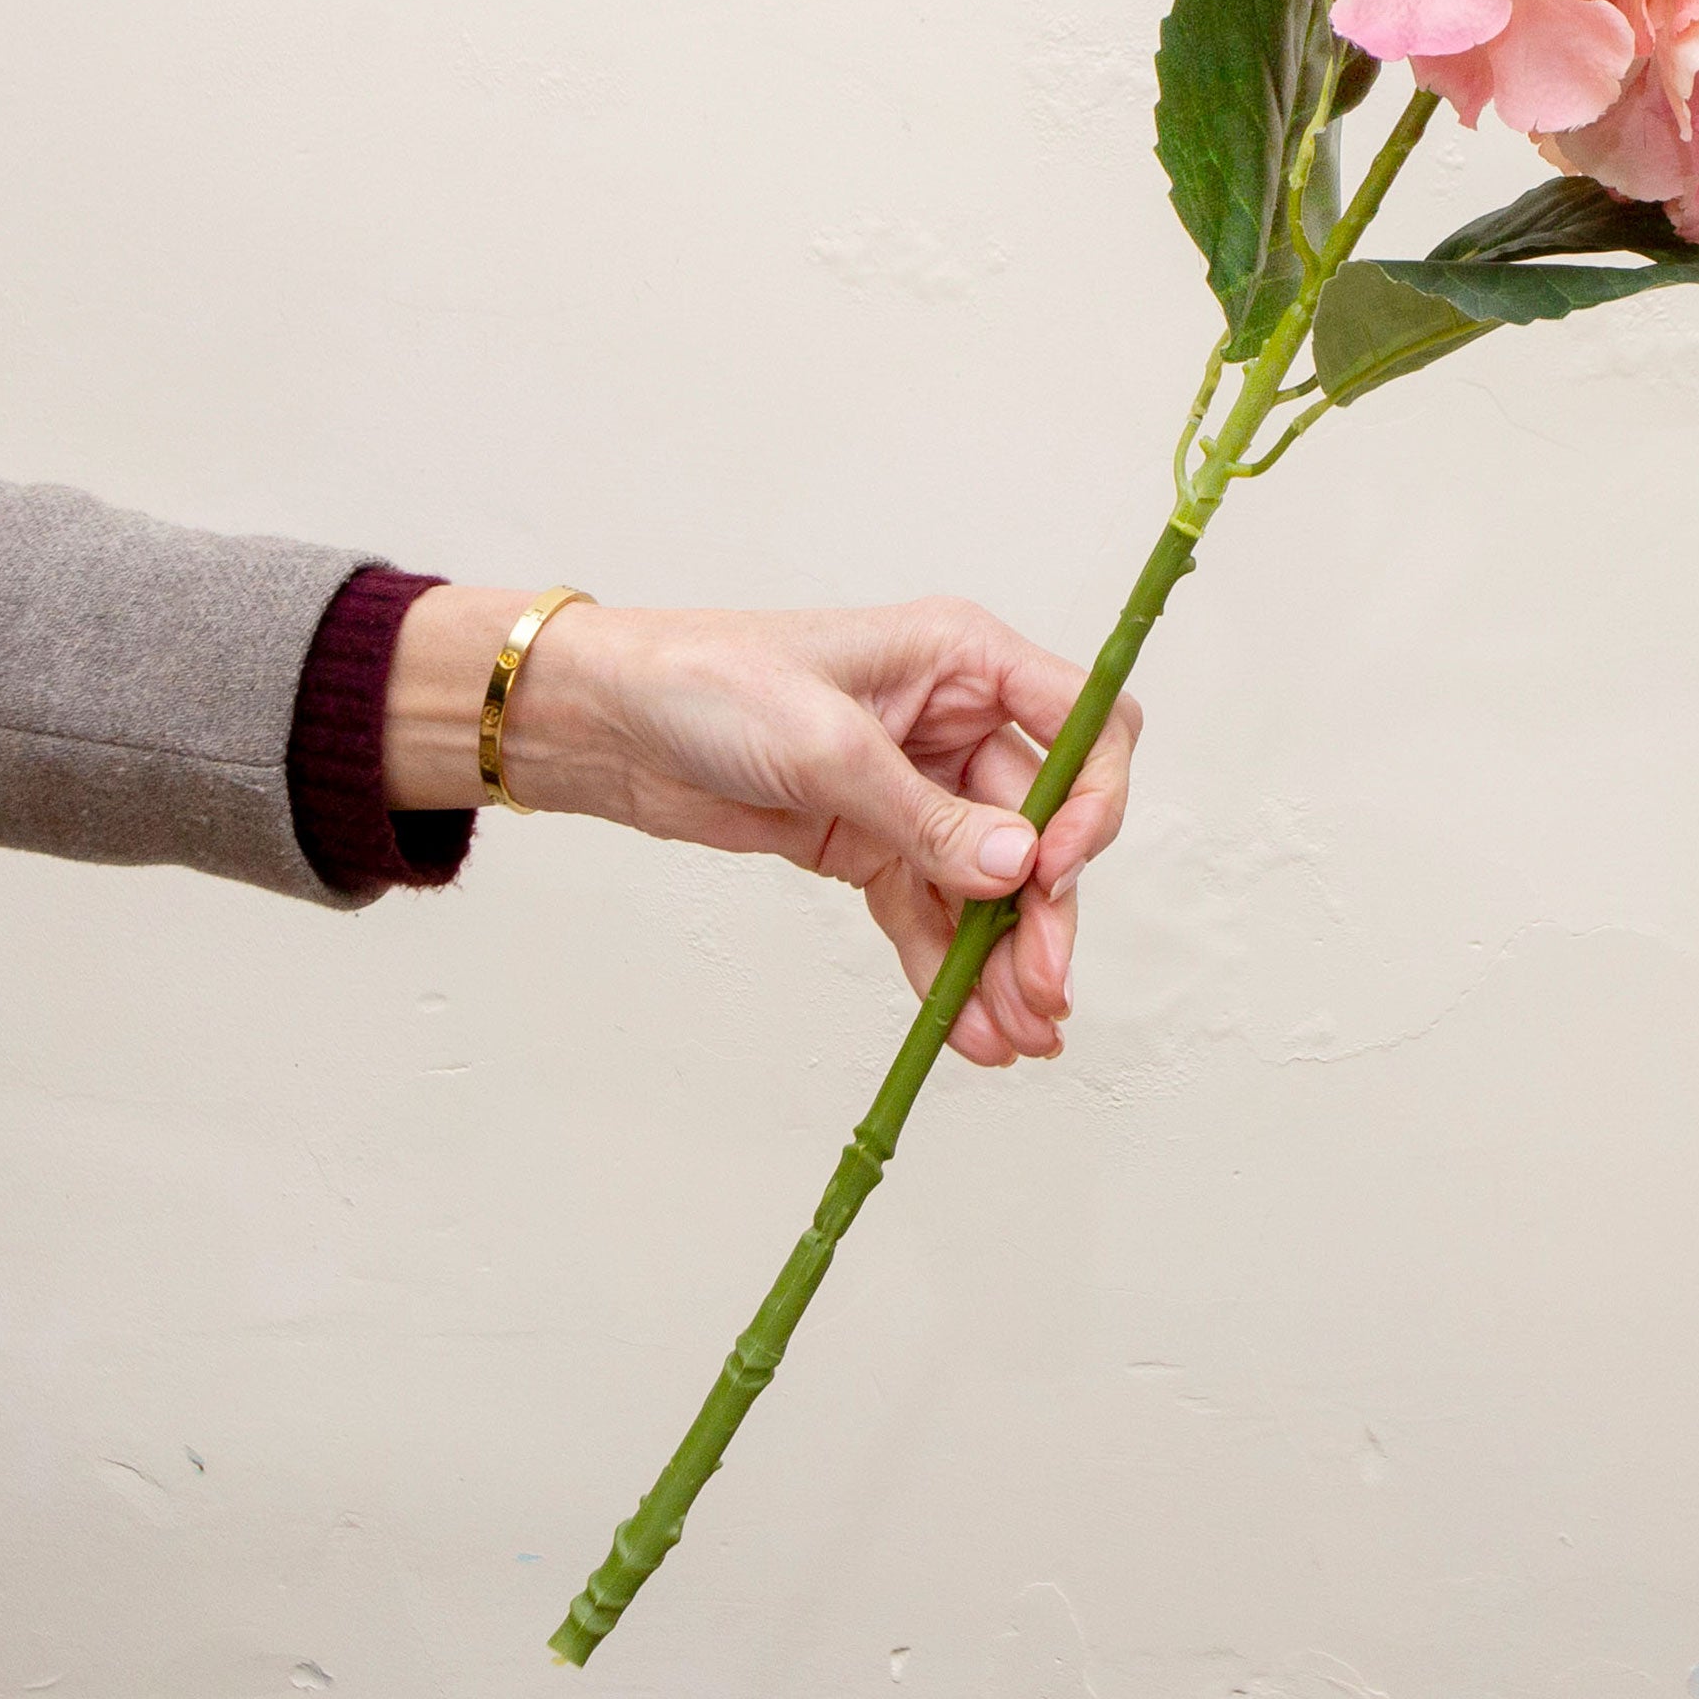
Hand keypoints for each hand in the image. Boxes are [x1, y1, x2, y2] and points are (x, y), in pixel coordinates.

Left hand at [383, 590, 1140, 1066]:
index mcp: (963, 661)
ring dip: (1003, 960)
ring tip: (1012, 1037)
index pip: (1084, 725)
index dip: (1090, 802)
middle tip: (1042, 995)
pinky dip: (948, 969)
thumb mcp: (826, 745)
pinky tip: (964, 1028)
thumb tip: (1019, 869)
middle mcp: (955, 722)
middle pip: (1043, 825)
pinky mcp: (871, 843)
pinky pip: (930, 913)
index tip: (1054, 873)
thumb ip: (928, 817)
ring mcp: (915, 788)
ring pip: (990, 884)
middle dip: (1045, 913)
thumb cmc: (708, 684)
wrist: (608, 724)